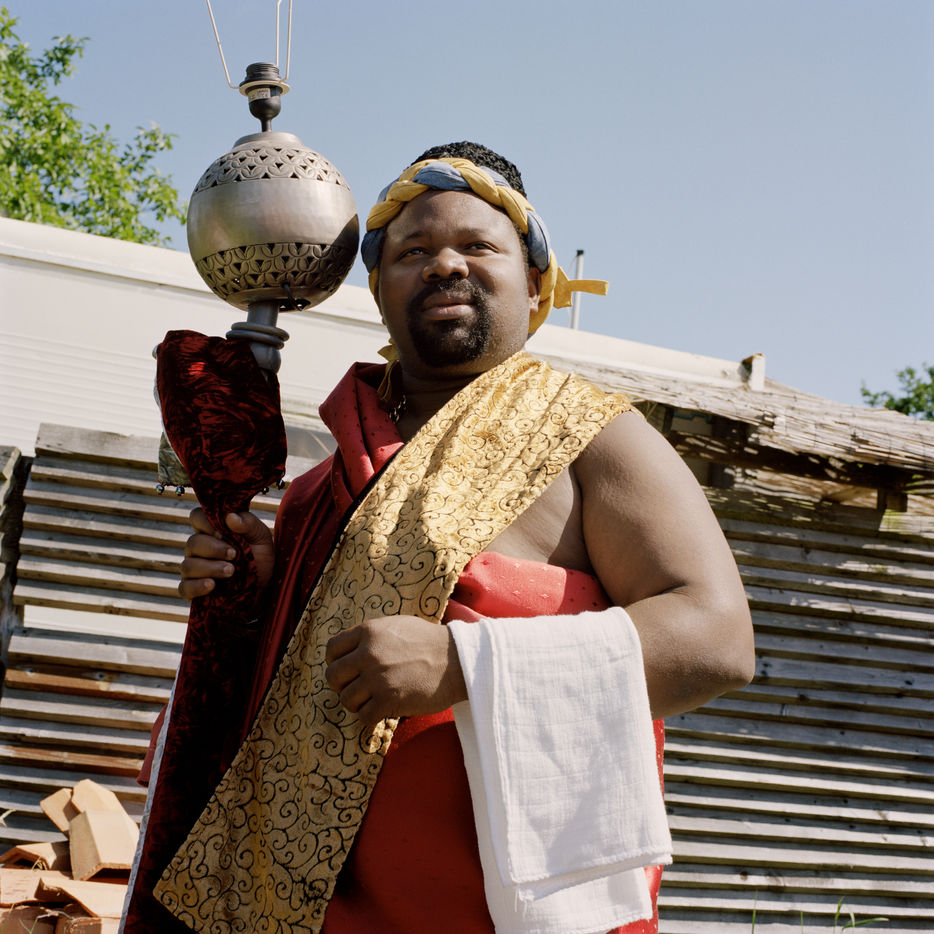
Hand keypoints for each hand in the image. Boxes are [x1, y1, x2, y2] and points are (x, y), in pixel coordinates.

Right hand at [178, 507, 274, 600]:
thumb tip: (230, 517)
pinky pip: (185, 588)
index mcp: (212, 530)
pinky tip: (212, 585)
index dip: (205, 522)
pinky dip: (196, 586)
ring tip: (230, 571)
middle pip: (193, 543)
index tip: (222, 532)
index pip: (197, 517)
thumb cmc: (260, 557)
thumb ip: (248, 524)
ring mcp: (194, 569)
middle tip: (234, 555)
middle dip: (213, 549)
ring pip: (188, 565)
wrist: (265, 586)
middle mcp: (199, 548)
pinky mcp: (193, 589)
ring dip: (209, 568)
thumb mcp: (261, 538)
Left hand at [324, 616, 466, 727]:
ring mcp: (377, 678)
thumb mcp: (397, 626)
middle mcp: (369, 654)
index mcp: (369, 632)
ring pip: (346, 699)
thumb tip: (351, 649)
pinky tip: (382, 711)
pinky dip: (370, 718)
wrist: (457, 661)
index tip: (345, 670)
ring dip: (356, 703)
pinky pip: (363, 717)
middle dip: (341, 685)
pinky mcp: (388, 701)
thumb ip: (372, 636)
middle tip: (356, 688)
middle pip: (333, 676)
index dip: (335, 661)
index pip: (332, 649)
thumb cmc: (430, 642)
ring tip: (371, 701)